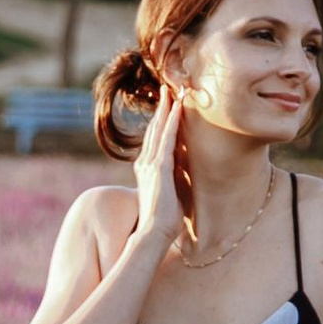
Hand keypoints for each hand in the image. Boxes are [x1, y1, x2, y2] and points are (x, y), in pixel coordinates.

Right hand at [129, 76, 185, 254]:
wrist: (153, 233)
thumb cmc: (161, 221)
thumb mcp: (165, 195)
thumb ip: (168, 183)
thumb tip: (176, 179)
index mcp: (146, 169)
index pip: (154, 139)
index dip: (160, 121)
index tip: (167, 106)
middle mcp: (145, 163)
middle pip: (154, 129)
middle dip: (162, 109)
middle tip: (168, 90)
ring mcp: (151, 164)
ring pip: (159, 130)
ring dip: (167, 109)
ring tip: (173, 92)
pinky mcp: (160, 168)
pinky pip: (167, 139)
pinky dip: (172, 123)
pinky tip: (177, 109)